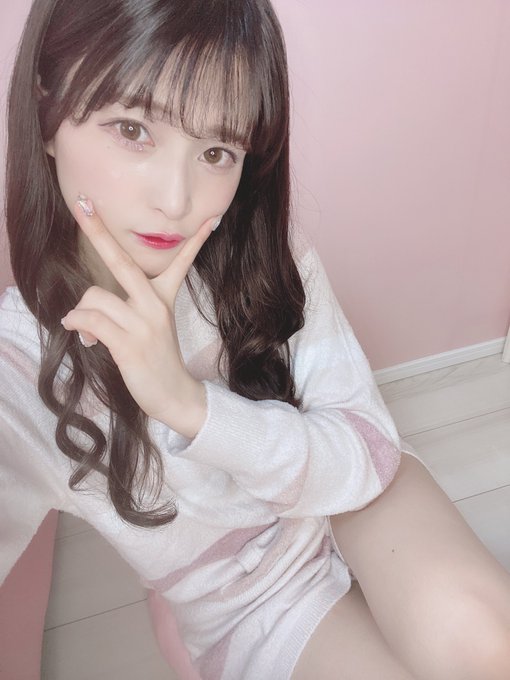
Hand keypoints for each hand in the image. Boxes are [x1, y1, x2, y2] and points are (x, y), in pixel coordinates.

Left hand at [61, 196, 218, 438]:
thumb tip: (77, 316)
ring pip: (95, 297)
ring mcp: (143, 324)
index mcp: (163, 299)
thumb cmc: (158, 360)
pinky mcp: (129, 344)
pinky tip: (82, 335)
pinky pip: (91, 320)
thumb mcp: (151, 329)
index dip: (197, 240)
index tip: (212, 219)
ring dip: (82, 314)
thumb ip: (120, 313)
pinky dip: (78, 324)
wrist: (176, 395)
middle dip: (98, 231)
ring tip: (88, 332)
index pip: (182, 262)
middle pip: (122, 261)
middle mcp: (154, 306)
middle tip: (82, 203)